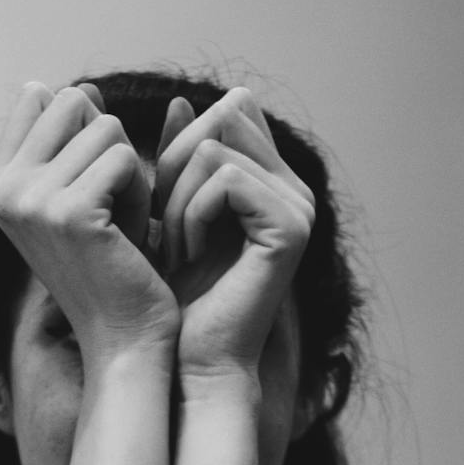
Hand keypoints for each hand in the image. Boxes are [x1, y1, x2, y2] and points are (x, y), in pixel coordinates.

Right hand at [0, 82, 178, 366]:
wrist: (124, 337)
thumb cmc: (110, 266)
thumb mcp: (78, 193)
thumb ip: (69, 140)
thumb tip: (74, 87)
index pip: (43, 97)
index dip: (83, 132)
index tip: (87, 188)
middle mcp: (1, 188)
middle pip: (75, 101)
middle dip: (107, 145)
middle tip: (108, 205)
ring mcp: (30, 199)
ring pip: (106, 128)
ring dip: (128, 175)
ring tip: (118, 227)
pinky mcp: (69, 211)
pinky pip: (126, 159)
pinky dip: (140, 196)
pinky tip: (128, 238)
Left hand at [154, 88, 314, 384]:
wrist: (190, 362)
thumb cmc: (177, 297)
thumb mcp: (170, 213)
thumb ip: (179, 159)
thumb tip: (177, 101)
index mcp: (274, 181)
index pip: (230, 109)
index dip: (181, 146)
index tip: (163, 206)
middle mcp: (295, 189)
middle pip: (224, 117)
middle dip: (176, 167)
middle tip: (166, 229)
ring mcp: (300, 207)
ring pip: (217, 147)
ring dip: (178, 199)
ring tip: (177, 249)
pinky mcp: (292, 228)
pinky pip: (226, 178)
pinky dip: (192, 215)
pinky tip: (190, 255)